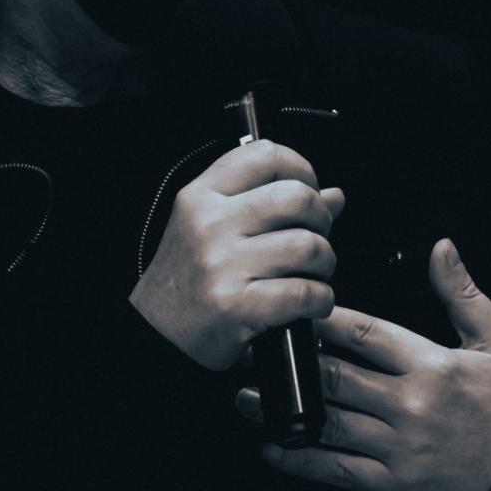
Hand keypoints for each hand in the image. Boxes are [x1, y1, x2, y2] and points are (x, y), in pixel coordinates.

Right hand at [129, 139, 344, 370]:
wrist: (156, 335)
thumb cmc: (188, 279)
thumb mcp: (214, 229)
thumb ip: (270, 204)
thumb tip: (334, 196)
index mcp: (201, 196)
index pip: (265, 154)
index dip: (301, 168)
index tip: (308, 189)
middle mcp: (210, 223)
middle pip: (297, 197)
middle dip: (321, 219)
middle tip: (315, 237)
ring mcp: (222, 264)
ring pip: (308, 246)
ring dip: (325, 264)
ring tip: (312, 274)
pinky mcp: (237, 306)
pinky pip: (305, 292)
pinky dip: (321, 299)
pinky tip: (312, 302)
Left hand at [236, 239, 490, 490]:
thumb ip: (463, 294)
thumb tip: (440, 247)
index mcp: (431, 363)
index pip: (364, 333)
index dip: (321, 319)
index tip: (288, 306)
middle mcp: (411, 404)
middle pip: (336, 375)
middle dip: (290, 361)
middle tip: (250, 348)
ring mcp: (401, 446)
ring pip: (330, 421)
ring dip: (283, 408)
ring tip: (246, 395)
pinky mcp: (396, 482)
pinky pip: (339, 470)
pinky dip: (302, 460)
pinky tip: (273, 448)